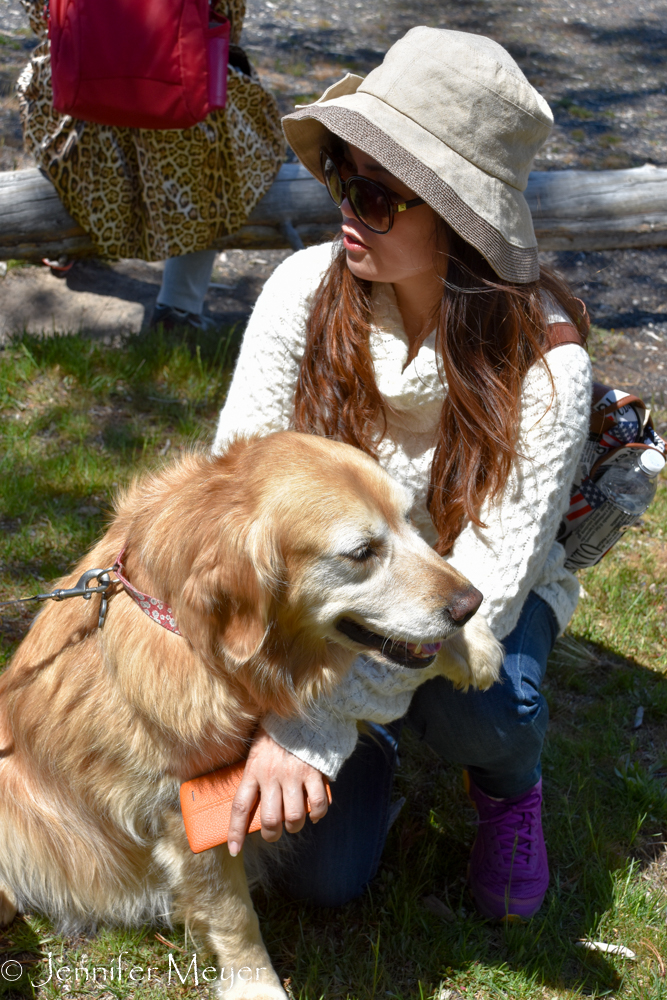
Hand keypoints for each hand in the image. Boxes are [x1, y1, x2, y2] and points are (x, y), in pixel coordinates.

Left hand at [227, 728, 330, 856]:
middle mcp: (272, 775)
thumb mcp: (256, 752)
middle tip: (274, 833)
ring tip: (293, 823)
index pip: (240, 807)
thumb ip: (254, 776)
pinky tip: (314, 814)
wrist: (299, 713)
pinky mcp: (313, 773)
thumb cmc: (274, 736)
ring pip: (294, 817)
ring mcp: (294, 775)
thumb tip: (252, 807)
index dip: (236, 832)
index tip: (234, 850)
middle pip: (270, 820)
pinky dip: (317, 815)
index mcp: (253, 770)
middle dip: (272, 834)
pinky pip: (317, 804)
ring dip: (294, 826)